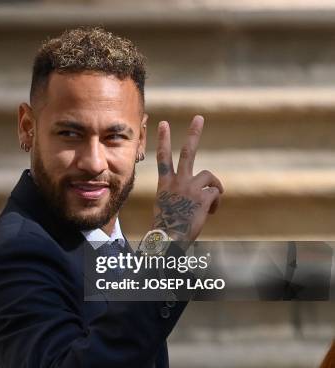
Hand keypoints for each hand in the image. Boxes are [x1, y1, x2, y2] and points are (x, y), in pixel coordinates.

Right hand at [152, 115, 223, 248]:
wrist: (170, 237)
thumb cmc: (168, 225)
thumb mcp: (167, 204)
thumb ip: (179, 193)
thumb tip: (197, 192)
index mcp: (165, 183)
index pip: (163, 157)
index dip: (163, 139)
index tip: (163, 123)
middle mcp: (177, 181)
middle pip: (187, 152)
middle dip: (193, 134)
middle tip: (199, 118)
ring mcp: (190, 188)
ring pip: (209, 176)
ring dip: (214, 187)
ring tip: (212, 199)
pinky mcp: (203, 197)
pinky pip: (216, 194)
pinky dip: (215, 204)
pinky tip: (210, 212)